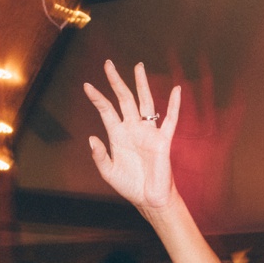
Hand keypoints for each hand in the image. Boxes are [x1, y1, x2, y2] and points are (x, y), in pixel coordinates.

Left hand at [84, 60, 181, 215]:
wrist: (148, 198)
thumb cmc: (130, 186)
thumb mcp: (109, 172)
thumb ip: (100, 156)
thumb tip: (92, 138)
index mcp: (118, 135)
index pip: (106, 110)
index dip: (97, 98)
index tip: (87, 85)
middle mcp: (132, 129)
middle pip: (124, 99)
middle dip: (116, 81)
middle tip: (108, 64)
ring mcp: (148, 132)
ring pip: (145, 102)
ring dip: (141, 84)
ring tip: (138, 66)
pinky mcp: (163, 140)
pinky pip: (170, 120)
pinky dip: (174, 105)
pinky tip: (176, 90)